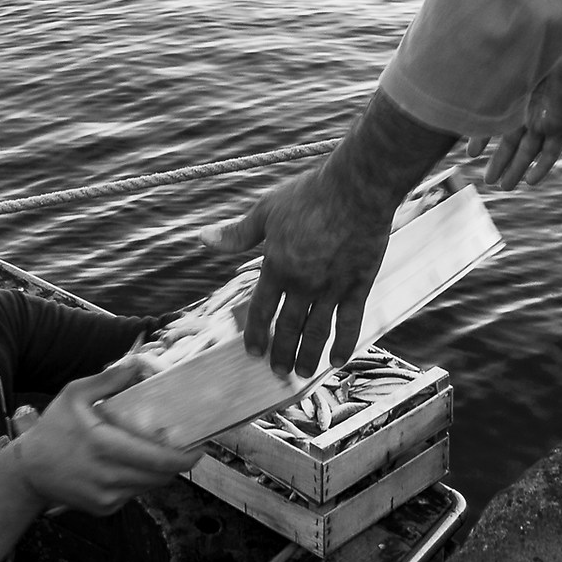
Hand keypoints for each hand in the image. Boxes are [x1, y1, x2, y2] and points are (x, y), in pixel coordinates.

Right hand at [7, 358, 195, 515]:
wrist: (28, 472)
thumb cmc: (53, 428)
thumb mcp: (74, 395)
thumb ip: (108, 379)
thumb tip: (137, 362)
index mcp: (104, 446)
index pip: (158, 460)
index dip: (185, 458)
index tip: (201, 447)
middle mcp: (108, 476)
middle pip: (161, 476)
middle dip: (178, 463)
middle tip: (188, 448)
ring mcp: (107, 497)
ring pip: (150, 486)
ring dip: (159, 472)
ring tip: (160, 453)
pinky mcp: (104, 509)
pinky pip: (134, 494)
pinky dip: (139, 481)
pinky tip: (131, 466)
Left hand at [216, 91, 456, 375]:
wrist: (356, 187)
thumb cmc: (309, 194)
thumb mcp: (266, 211)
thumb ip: (236, 234)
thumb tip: (203, 239)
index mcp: (277, 267)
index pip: (261, 312)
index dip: (256, 335)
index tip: (254, 352)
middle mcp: (303, 284)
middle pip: (289, 328)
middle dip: (282, 354)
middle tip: (278, 372)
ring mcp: (332, 287)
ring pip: (317, 331)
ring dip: (308, 356)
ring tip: (303, 374)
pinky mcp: (358, 283)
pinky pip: (350, 321)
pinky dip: (344, 343)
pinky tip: (337, 360)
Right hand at [467, 6, 561, 190]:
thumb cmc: (533, 49)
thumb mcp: (503, 71)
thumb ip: (485, 85)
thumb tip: (452, 86)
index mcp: (514, 98)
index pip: (495, 125)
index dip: (481, 139)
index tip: (470, 155)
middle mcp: (529, 111)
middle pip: (513, 144)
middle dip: (500, 162)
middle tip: (487, 181)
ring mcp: (546, 118)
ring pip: (530, 151)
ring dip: (517, 169)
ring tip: (504, 187)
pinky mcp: (561, 123)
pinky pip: (552, 150)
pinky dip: (542, 166)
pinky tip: (531, 182)